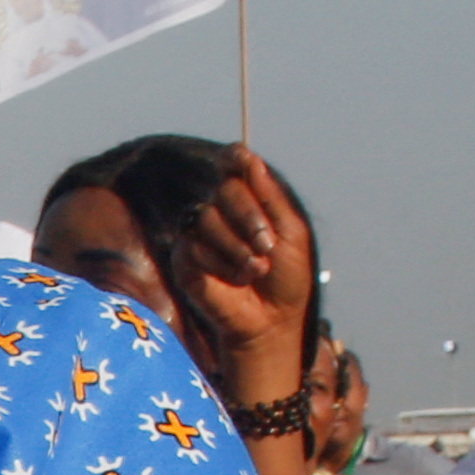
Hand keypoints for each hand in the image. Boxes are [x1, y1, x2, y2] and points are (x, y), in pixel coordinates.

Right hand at [168, 147, 315, 395]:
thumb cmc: (286, 278)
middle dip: (248, 215)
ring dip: (235, 245)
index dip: (236, 160)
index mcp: (250, 200)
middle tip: (266, 245)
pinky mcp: (184, 259)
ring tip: (254, 269)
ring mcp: (199, 234)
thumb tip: (246, 155)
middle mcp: (222, 212)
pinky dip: (220, 264)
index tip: (243, 161)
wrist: (272, 319)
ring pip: (205, 217)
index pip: (235, 165)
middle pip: (224, 189)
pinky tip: (235, 280)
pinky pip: (193, 247)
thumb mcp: (290, 232)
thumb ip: (269, 195)